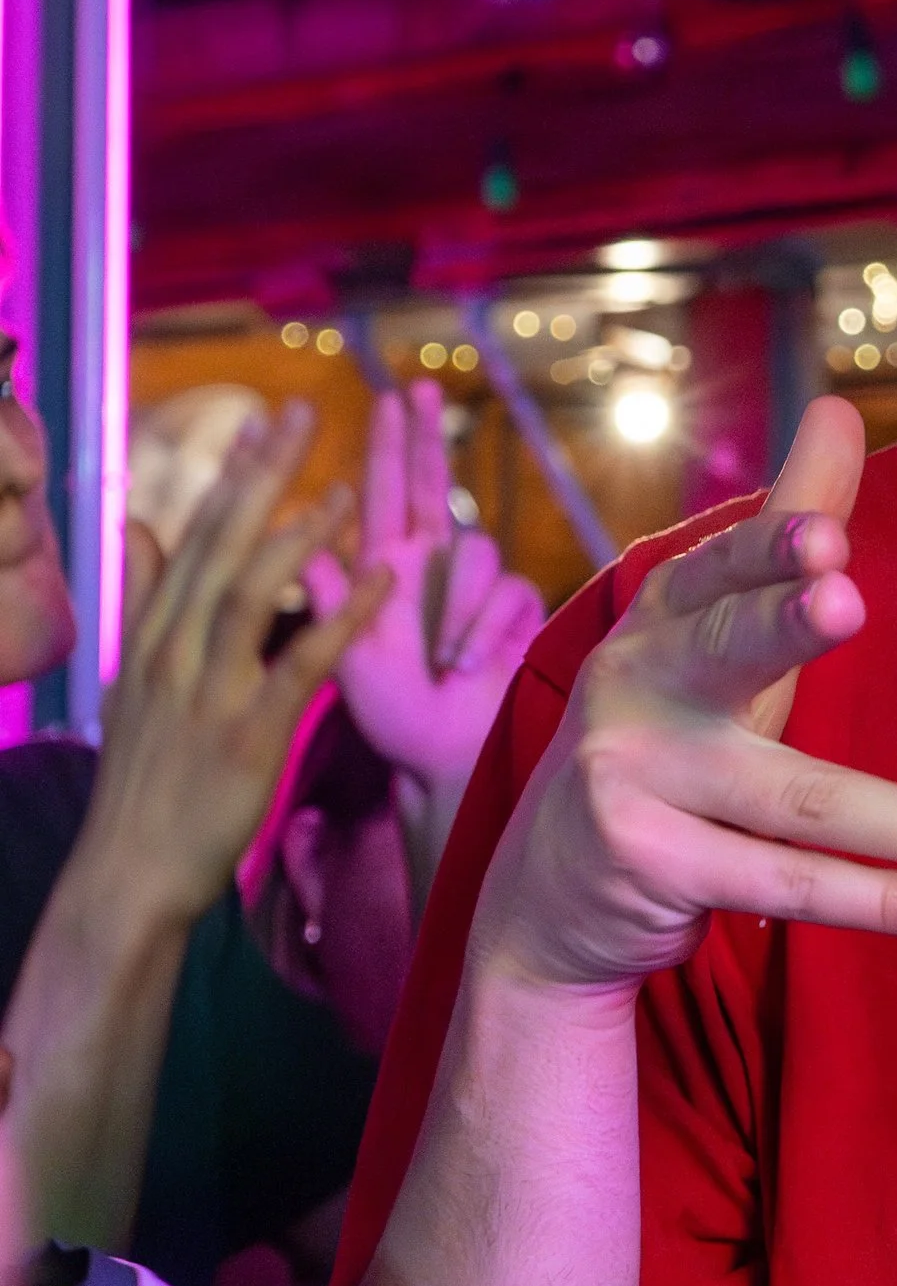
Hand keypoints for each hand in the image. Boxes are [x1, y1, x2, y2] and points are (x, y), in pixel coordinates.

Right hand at [86, 402, 393, 935]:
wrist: (129, 872)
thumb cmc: (143, 781)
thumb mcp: (129, 680)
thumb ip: (144, 600)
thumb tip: (139, 524)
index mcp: (150, 639)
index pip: (194, 539)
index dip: (229, 479)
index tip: (259, 423)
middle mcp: (173, 653)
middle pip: (220, 547)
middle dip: (263, 476)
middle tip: (302, 414)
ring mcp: (207, 693)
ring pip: (251, 595)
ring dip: (300, 537)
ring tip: (349, 488)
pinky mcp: (247, 735)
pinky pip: (299, 663)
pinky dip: (340, 616)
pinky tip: (378, 579)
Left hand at [312, 381, 543, 796]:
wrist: (444, 761)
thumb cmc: (392, 716)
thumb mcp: (343, 659)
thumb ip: (327, 598)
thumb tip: (300, 537)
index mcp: (384, 571)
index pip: (386, 494)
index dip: (389, 445)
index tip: (389, 395)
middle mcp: (431, 568)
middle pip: (436, 486)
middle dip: (427, 439)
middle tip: (420, 388)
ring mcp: (476, 589)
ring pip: (477, 549)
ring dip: (458, 605)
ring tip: (441, 658)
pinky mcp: (516, 611)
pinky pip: (510, 593)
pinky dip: (487, 630)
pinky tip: (468, 666)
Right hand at [474, 395, 896, 994]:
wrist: (546, 902)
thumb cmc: (667, 738)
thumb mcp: (720, 635)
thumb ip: (785, 529)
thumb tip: (840, 406)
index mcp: (662, 618)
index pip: (719, 572)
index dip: (767, 550)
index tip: (827, 536)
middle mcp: (636, 688)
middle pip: (726, 653)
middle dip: (784, 625)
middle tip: (846, 598)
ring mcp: (634, 782)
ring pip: (806, 806)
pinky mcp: (652, 869)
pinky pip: (793, 887)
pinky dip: (891, 902)